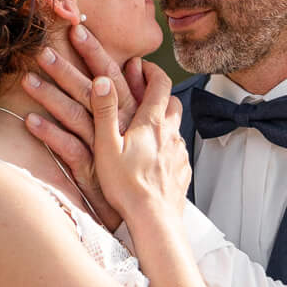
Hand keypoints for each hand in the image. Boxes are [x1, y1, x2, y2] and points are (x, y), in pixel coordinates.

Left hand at [25, 28, 147, 231]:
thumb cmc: (140, 169)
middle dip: (67, 67)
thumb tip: (136, 65)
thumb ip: (139, 95)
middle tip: (43, 49)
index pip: (111, 76)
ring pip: (76, 115)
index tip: (77, 29)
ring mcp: (104, 148)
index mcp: (131, 114)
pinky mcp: (92, 169)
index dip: (95, 52)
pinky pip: (68, 148)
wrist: (149, 210)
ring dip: (51, 96)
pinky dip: (50, 134)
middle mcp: (118, 126)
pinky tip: (30, 121)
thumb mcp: (144, 128)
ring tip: (27, 80)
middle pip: (91, 91)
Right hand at [88, 63, 189, 226]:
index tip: (141, 67)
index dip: (151, 71)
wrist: (154, 220)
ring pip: (176, 128)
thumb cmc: (127, 187)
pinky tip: (154, 159)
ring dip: (164, 122)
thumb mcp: (107, 147)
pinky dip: (168, 148)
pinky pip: (178, 152)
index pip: (160, 83)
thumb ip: (105, 112)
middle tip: (143, 95)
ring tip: (145, 130)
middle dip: (159, 94)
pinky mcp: (183, 172)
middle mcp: (172, 134)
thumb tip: (102, 80)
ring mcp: (180, 154)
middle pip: (173, 102)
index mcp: (152, 123)